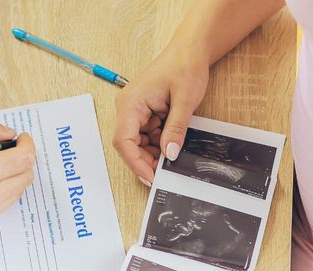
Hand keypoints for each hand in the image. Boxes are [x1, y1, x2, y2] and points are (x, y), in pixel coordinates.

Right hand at [0, 116, 36, 246]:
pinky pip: (5, 204)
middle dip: (21, 160)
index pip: (25, 158)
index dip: (27, 145)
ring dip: (12, 176)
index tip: (22, 139)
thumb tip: (9, 134)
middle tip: (7, 151)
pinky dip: (0, 191)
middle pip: (26, 175)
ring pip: (18, 190)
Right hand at [113, 46, 209, 183]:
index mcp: (131, 103)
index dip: (135, 162)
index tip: (150, 177)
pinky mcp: (145, 113)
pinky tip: (171, 146)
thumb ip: (176, 129)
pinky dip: (158, 144)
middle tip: (164, 174)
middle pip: (128, 145)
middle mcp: (128, 108)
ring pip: (138, 143)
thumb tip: (169, 154)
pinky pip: (147, 135)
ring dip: (153, 153)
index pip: (123, 140)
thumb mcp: (185, 100)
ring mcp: (135, 111)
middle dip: (145, 161)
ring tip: (171, 160)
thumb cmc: (185, 66)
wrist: (190, 50)